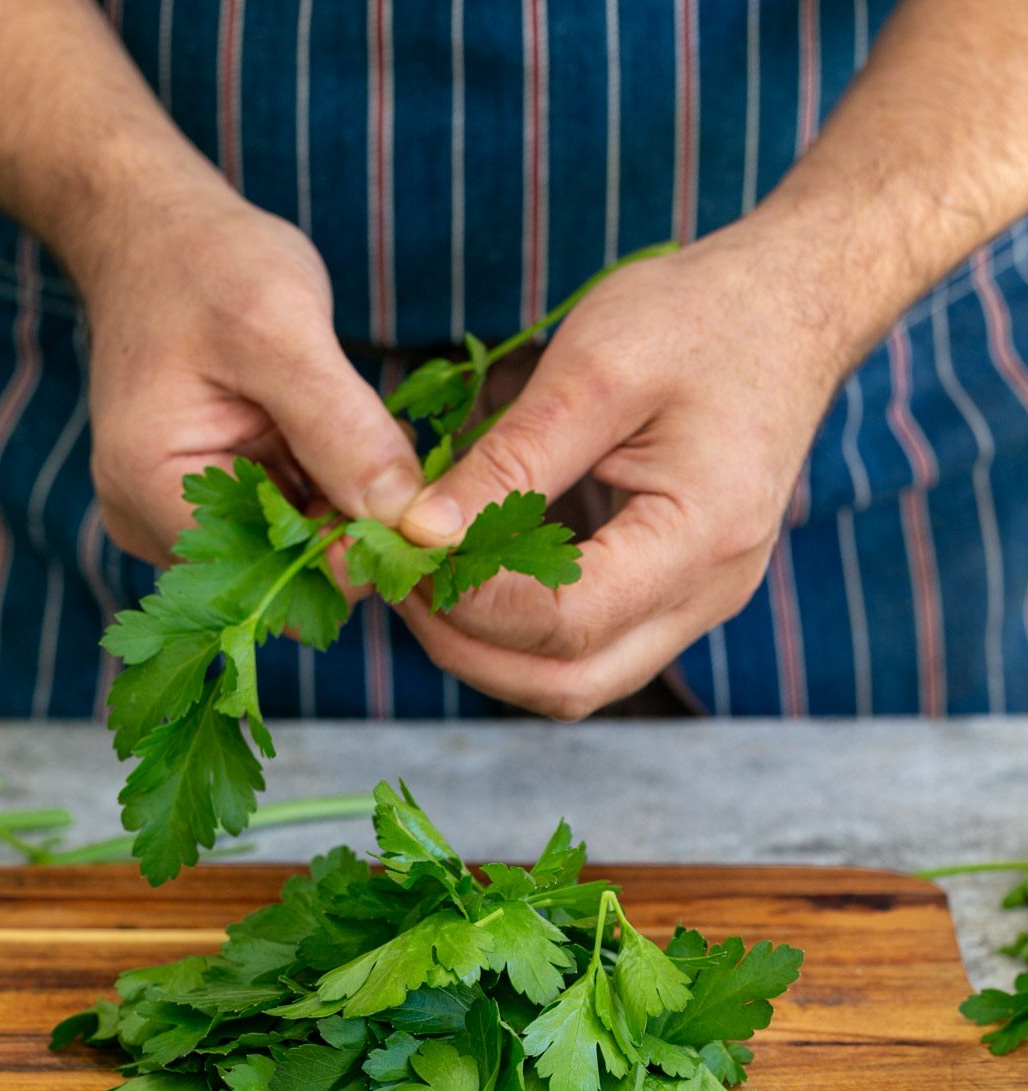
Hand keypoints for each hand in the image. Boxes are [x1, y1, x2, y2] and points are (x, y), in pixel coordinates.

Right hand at [75, 167, 422, 566]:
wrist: (155, 230)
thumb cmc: (203, 262)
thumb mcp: (280, 328)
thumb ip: (343, 428)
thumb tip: (411, 520)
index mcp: (148, 491)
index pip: (269, 578)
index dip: (346, 555)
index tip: (407, 504)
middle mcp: (149, 524)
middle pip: (281, 577)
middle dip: (347, 529)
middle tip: (386, 453)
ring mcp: (174, 518)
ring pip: (292, 554)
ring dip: (341, 508)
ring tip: (355, 431)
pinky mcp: (206, 502)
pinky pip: (285, 524)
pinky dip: (326, 492)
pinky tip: (338, 439)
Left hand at [387, 217, 854, 718]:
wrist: (789, 308)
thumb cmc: (699, 319)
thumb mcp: (594, 370)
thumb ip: (508, 461)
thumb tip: (422, 534)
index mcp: (701, 537)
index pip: (567, 619)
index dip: (472, 601)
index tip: (403, 551)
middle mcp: (708, 594)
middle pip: (570, 682)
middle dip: (468, 648)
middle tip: (401, 582)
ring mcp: (695, 603)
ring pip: (575, 680)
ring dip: (489, 649)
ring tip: (426, 579)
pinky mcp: (673, 592)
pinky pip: (588, 646)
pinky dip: (519, 630)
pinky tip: (472, 574)